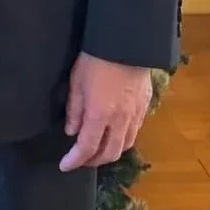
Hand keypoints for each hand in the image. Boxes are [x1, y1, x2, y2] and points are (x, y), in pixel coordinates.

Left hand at [59, 53, 151, 170]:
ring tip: (98, 150)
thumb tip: (72, 131)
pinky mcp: (145, 108)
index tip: (64, 166)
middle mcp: (119, 121)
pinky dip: (123, 140)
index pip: (86, 148)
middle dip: (93, 161)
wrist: (126, 43)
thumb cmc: (95, 59)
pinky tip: (115, 134)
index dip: (74, 160)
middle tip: (81, 160)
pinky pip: (135, 132)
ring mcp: (135, 116)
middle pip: (109, 153)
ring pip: (125, 146)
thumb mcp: (76, 82)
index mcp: (99, 115)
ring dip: (110, 153)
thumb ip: (74, 109)